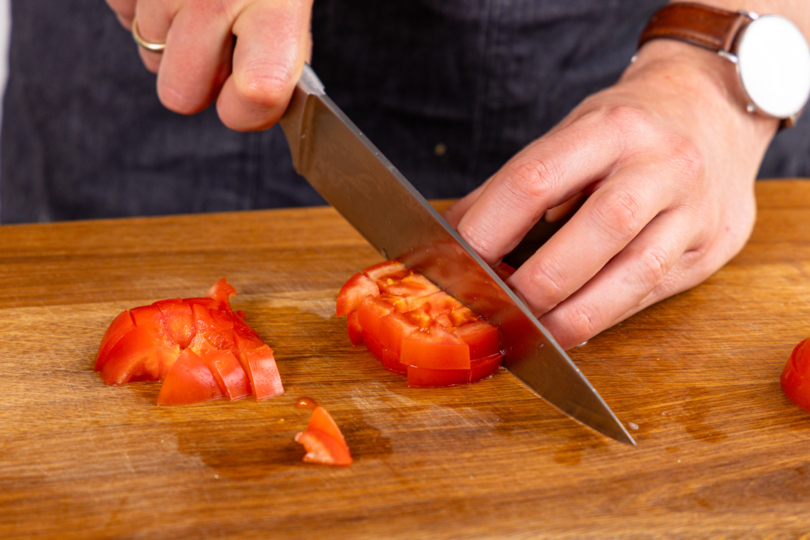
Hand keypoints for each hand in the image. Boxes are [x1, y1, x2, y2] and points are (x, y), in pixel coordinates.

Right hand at [106, 0, 312, 130]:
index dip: (247, 112)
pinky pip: (125, 19)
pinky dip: (146, 8)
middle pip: (179, 96)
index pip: (257, 95)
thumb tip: (256, 105)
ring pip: (149, 57)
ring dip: (173, 38)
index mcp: (273, 3)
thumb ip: (282, 52)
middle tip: (218, 46)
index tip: (248, 99)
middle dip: (197, 82)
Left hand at [444, 40, 777, 349]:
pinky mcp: (710, 247)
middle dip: (541, 279)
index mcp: (610, 128)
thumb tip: (448, 238)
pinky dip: (607, 314)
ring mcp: (694, 208)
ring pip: (638, 271)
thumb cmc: (627, 131)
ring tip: (535, 336)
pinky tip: (573, 327)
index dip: (491, 227)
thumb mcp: (570, 136)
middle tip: (498, 308)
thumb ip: (511, 188)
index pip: (537, 179)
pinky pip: (653, 291)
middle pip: (601, 227)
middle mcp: (661, 164)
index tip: (455, 263)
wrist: (715, 112)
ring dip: (579, 313)